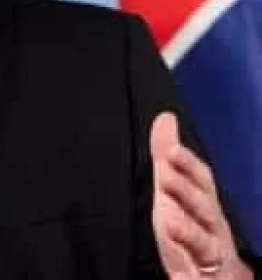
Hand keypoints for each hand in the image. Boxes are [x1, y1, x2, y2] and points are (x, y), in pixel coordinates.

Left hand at [150, 112, 250, 278]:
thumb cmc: (194, 228)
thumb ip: (168, 157)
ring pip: (204, 244)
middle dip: (186, 192)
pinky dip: (188, 279)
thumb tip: (166, 118)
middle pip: (204, 209)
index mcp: (205, 205)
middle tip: (165, 177)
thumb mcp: (175, 192)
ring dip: (187, 232)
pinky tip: (179, 278)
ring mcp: (210, 256)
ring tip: (167, 221)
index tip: (170, 151)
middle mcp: (213, 228)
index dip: (187, 165)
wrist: (218, 278)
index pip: (201, 182)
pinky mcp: (200, 279)